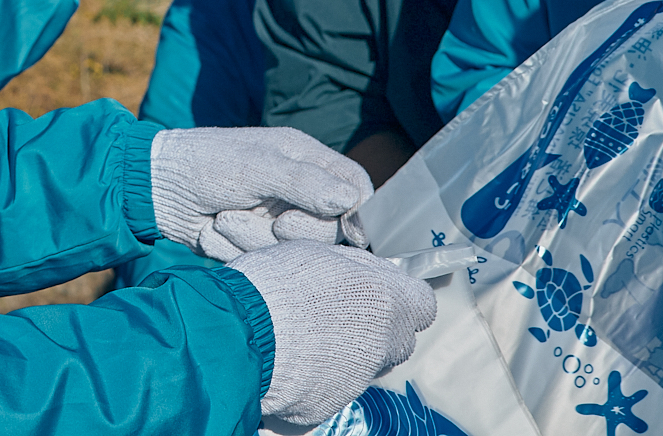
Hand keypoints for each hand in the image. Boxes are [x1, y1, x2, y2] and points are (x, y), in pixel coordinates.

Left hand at [150, 126, 370, 261]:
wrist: (154, 190)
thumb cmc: (204, 164)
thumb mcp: (255, 168)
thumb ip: (303, 183)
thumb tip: (350, 202)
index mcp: (306, 159)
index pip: (356, 187)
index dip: (359, 213)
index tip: (346, 231)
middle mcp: (297, 190)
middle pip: (330, 228)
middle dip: (294, 230)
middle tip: (272, 221)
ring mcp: (276, 219)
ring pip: (294, 251)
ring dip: (253, 240)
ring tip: (224, 220)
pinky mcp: (255, 243)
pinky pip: (264, 262)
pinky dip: (236, 251)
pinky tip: (213, 232)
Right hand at [229, 242, 436, 426]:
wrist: (239, 333)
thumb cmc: (276, 284)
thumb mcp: (320, 253)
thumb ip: (358, 268)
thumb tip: (373, 276)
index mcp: (387, 302)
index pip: (424, 306)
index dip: (403, 299)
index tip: (381, 293)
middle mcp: (382, 346)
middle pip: (397, 341)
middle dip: (376, 329)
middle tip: (336, 313)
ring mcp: (357, 382)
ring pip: (365, 367)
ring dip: (347, 353)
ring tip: (306, 337)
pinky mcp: (327, 408)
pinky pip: (331, 390)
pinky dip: (317, 378)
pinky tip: (288, 361)